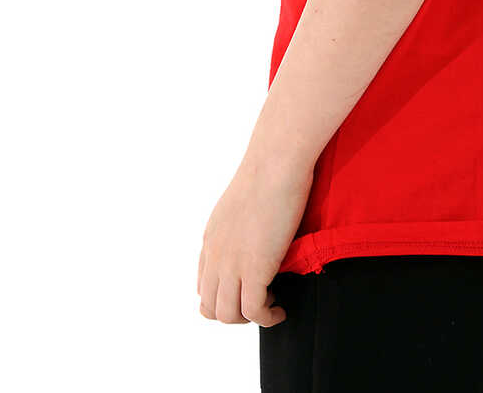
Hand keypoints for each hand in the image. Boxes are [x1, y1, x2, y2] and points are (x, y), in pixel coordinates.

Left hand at [197, 154, 313, 327]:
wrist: (275, 162)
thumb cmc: (268, 171)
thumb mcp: (241, 203)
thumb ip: (240, 226)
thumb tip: (256, 236)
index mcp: (211, 239)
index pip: (204, 286)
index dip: (224, 297)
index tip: (246, 292)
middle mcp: (215, 254)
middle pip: (210, 307)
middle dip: (234, 315)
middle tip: (260, 304)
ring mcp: (231, 263)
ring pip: (227, 315)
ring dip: (249, 320)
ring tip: (270, 308)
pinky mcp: (254, 268)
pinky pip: (253, 311)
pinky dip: (266, 318)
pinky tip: (279, 309)